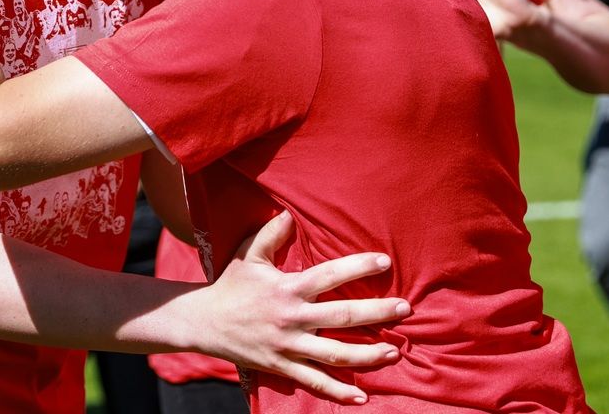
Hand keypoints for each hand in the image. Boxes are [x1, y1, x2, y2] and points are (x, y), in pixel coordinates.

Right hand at [197, 211, 407, 404]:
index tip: (385, 261)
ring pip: (335, 354)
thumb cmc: (230, 285)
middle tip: (405, 308)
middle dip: (377, 312)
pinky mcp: (282, 367)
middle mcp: (292, 317)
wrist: (203, 322)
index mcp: (287, 287)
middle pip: (342, 316)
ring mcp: (288, 346)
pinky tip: (362, 397)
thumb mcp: (247, 255)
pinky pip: (315, 382)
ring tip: (394, 351)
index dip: (359, 267)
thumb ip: (270, 234)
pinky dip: (339, 392)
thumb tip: (289, 214)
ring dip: (368, 355)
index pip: (330, 275)